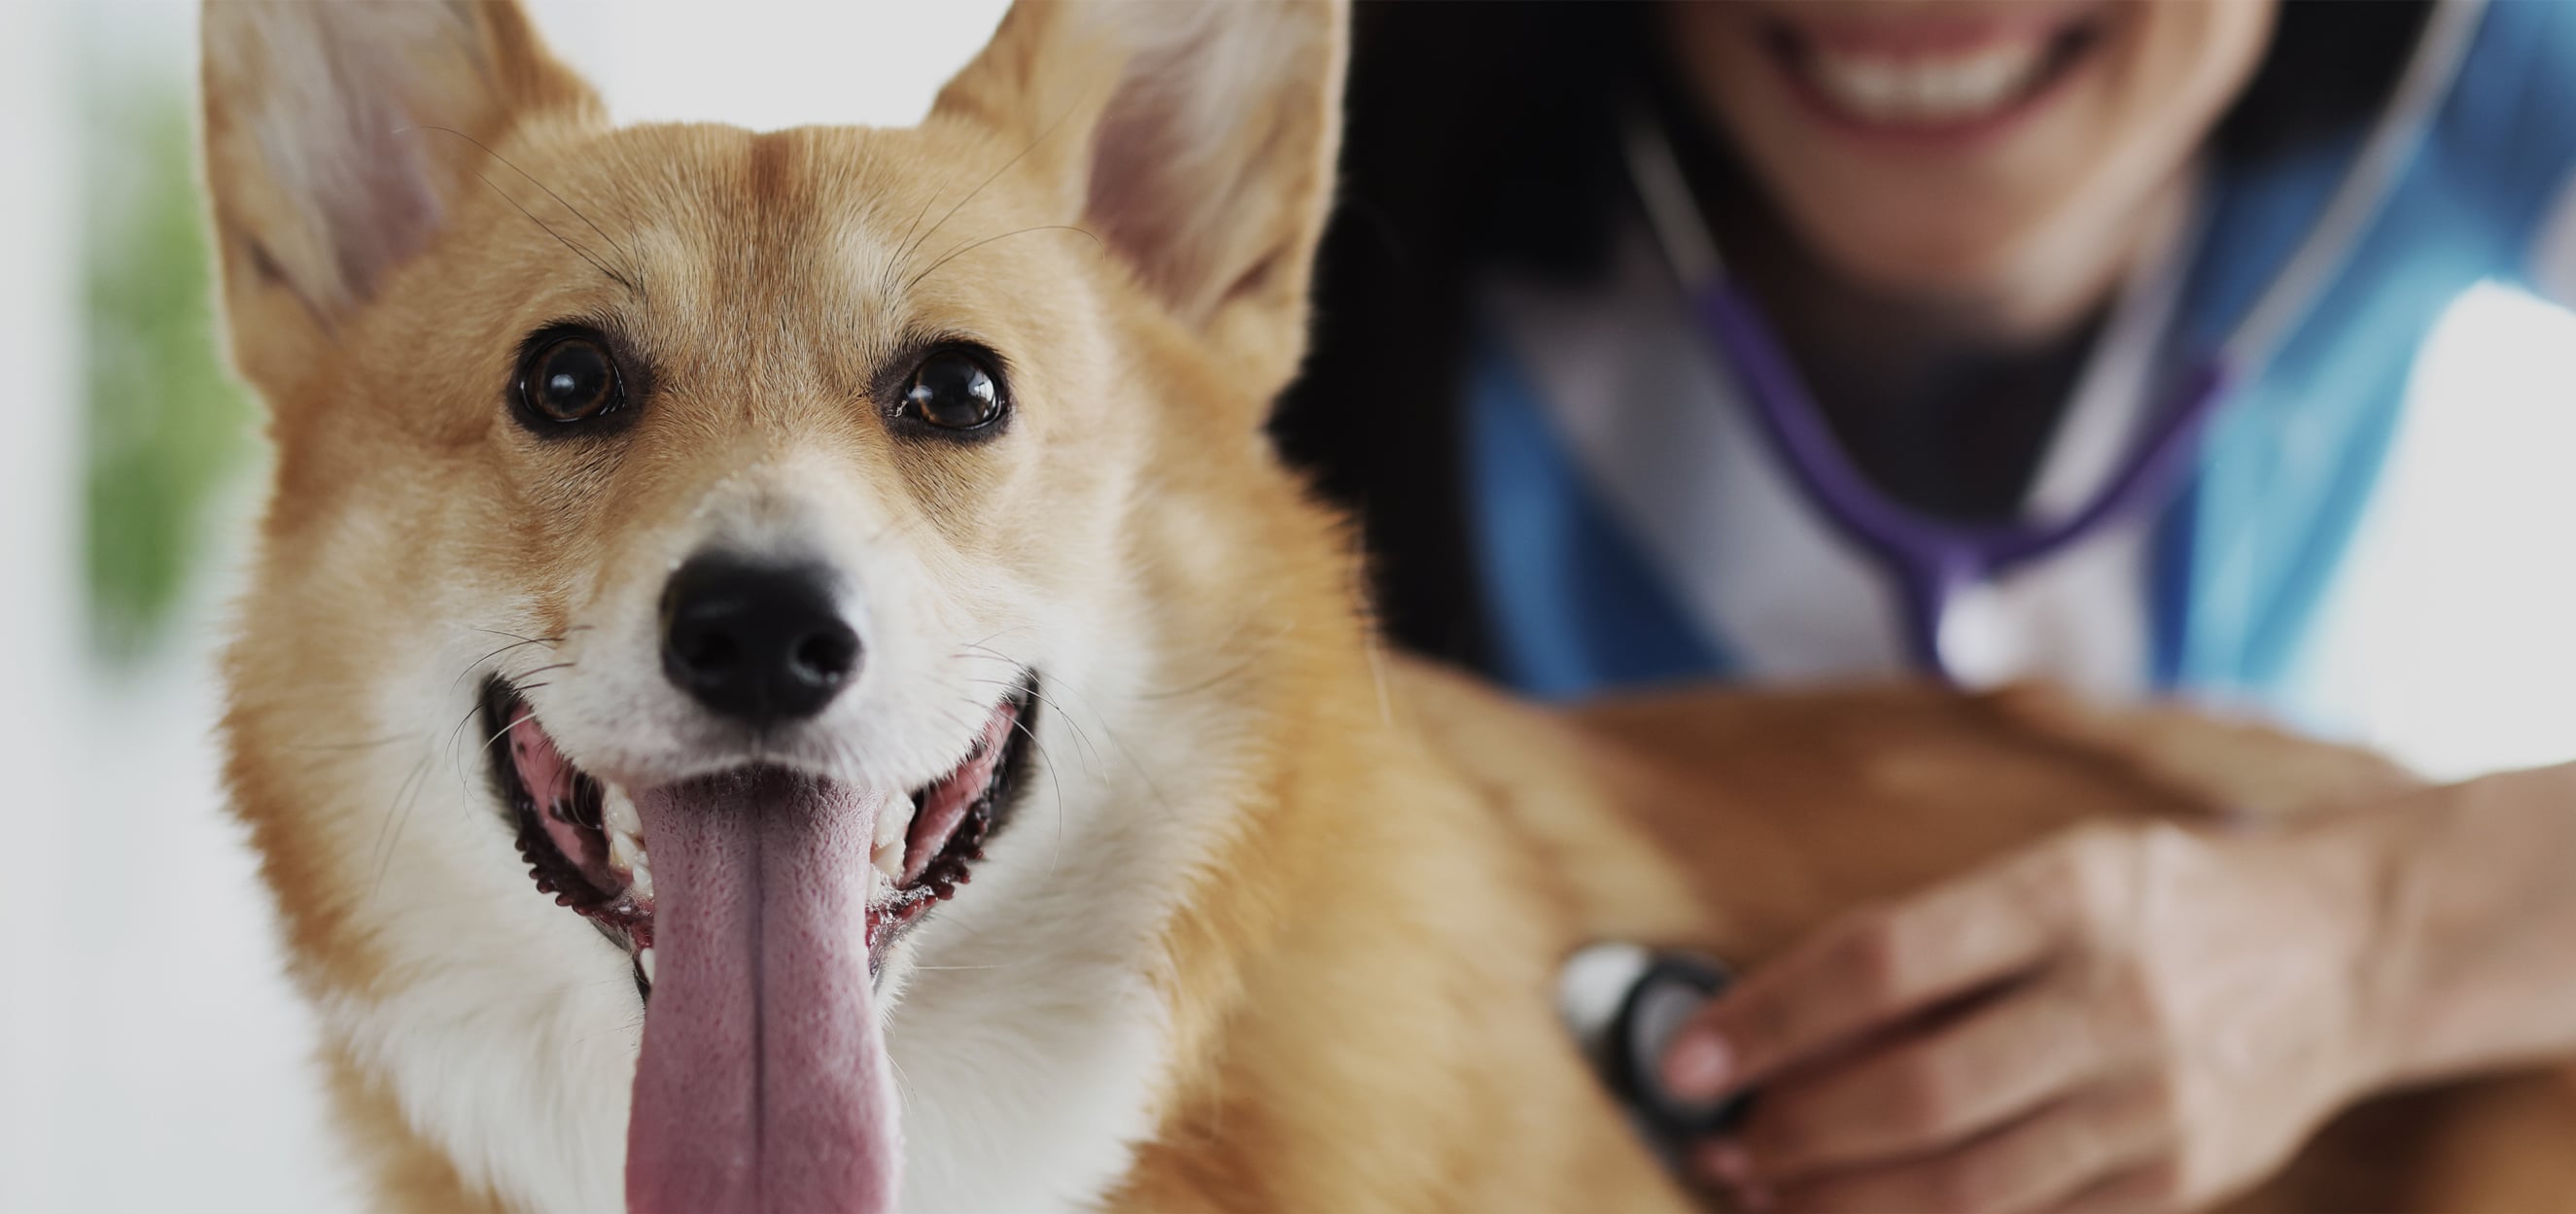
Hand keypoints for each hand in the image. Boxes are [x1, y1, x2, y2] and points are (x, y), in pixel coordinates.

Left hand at [1661, 821, 2386, 1213]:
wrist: (2341, 950)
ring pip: (1965, 1186)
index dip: (1769, 1020)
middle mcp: (2114, 997)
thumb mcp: (2051, 872)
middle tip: (1720, 1146)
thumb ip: (1926, 945)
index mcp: (2067, 893)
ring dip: (1843, 1203)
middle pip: (1916, 1091)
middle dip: (1795, 1133)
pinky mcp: (2179, 1179)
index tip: (1685, 1061)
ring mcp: (2153, 1101)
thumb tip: (1771, 1025)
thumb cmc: (2154, 900)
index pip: (1882, 963)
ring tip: (1768, 1194)